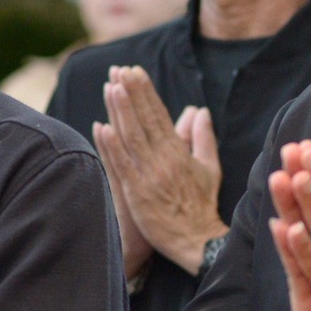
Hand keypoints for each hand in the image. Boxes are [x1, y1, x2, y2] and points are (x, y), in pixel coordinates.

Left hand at [92, 66, 225, 273]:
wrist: (198, 240)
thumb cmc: (202, 205)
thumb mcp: (209, 168)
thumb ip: (202, 138)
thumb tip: (200, 111)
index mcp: (179, 152)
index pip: (160, 115)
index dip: (146, 92)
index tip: (134, 72)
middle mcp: (165, 159)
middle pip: (145, 120)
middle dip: (131, 93)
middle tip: (118, 70)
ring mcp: (150, 175)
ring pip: (132, 137)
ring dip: (120, 111)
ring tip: (110, 87)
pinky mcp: (138, 193)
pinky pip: (122, 165)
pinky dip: (111, 146)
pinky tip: (101, 128)